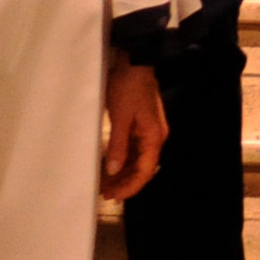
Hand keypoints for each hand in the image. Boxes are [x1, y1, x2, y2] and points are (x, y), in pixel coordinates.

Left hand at [103, 54, 168, 200]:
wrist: (134, 62)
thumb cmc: (128, 88)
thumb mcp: (121, 117)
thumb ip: (118, 145)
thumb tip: (113, 171)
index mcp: (154, 137)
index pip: (144, 171)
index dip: (130, 186)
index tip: (113, 197)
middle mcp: (155, 137)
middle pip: (142, 168)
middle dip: (124, 182)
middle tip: (104, 194)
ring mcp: (148, 132)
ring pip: (136, 160)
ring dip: (122, 173)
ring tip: (104, 184)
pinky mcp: (140, 126)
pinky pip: (132, 149)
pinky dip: (121, 159)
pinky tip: (109, 166)